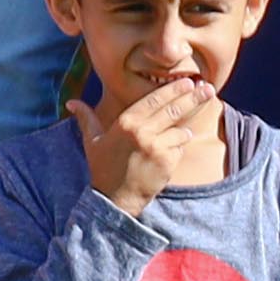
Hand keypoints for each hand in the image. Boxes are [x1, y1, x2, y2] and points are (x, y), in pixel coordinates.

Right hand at [77, 75, 227, 215]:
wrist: (115, 199)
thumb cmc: (103, 168)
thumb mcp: (92, 141)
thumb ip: (85, 118)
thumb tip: (71, 102)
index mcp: (125, 123)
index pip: (154, 100)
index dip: (173, 90)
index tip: (188, 81)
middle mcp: (142, 132)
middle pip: (173, 109)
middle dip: (193, 97)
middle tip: (207, 88)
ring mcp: (157, 147)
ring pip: (180, 129)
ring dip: (185, 128)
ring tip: (188, 126)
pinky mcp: (168, 162)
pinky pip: (180, 148)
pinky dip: (179, 146)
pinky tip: (173, 149)